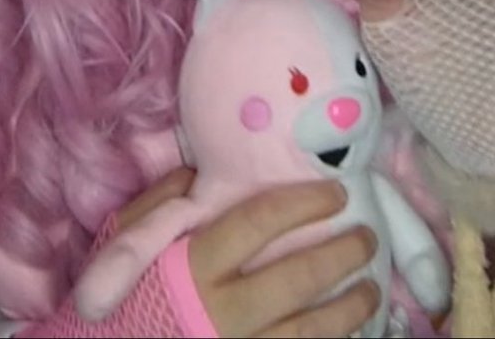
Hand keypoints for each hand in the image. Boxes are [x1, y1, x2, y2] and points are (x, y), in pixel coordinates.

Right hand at [116, 170, 379, 338]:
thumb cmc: (123, 296)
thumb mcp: (126, 240)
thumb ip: (163, 203)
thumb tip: (201, 171)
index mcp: (194, 266)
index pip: (260, 222)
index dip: (304, 203)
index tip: (336, 193)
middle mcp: (220, 312)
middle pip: (297, 278)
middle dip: (342, 254)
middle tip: (367, 237)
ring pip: (309, 332)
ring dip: (349, 309)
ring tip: (371, 288)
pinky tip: (347, 333)